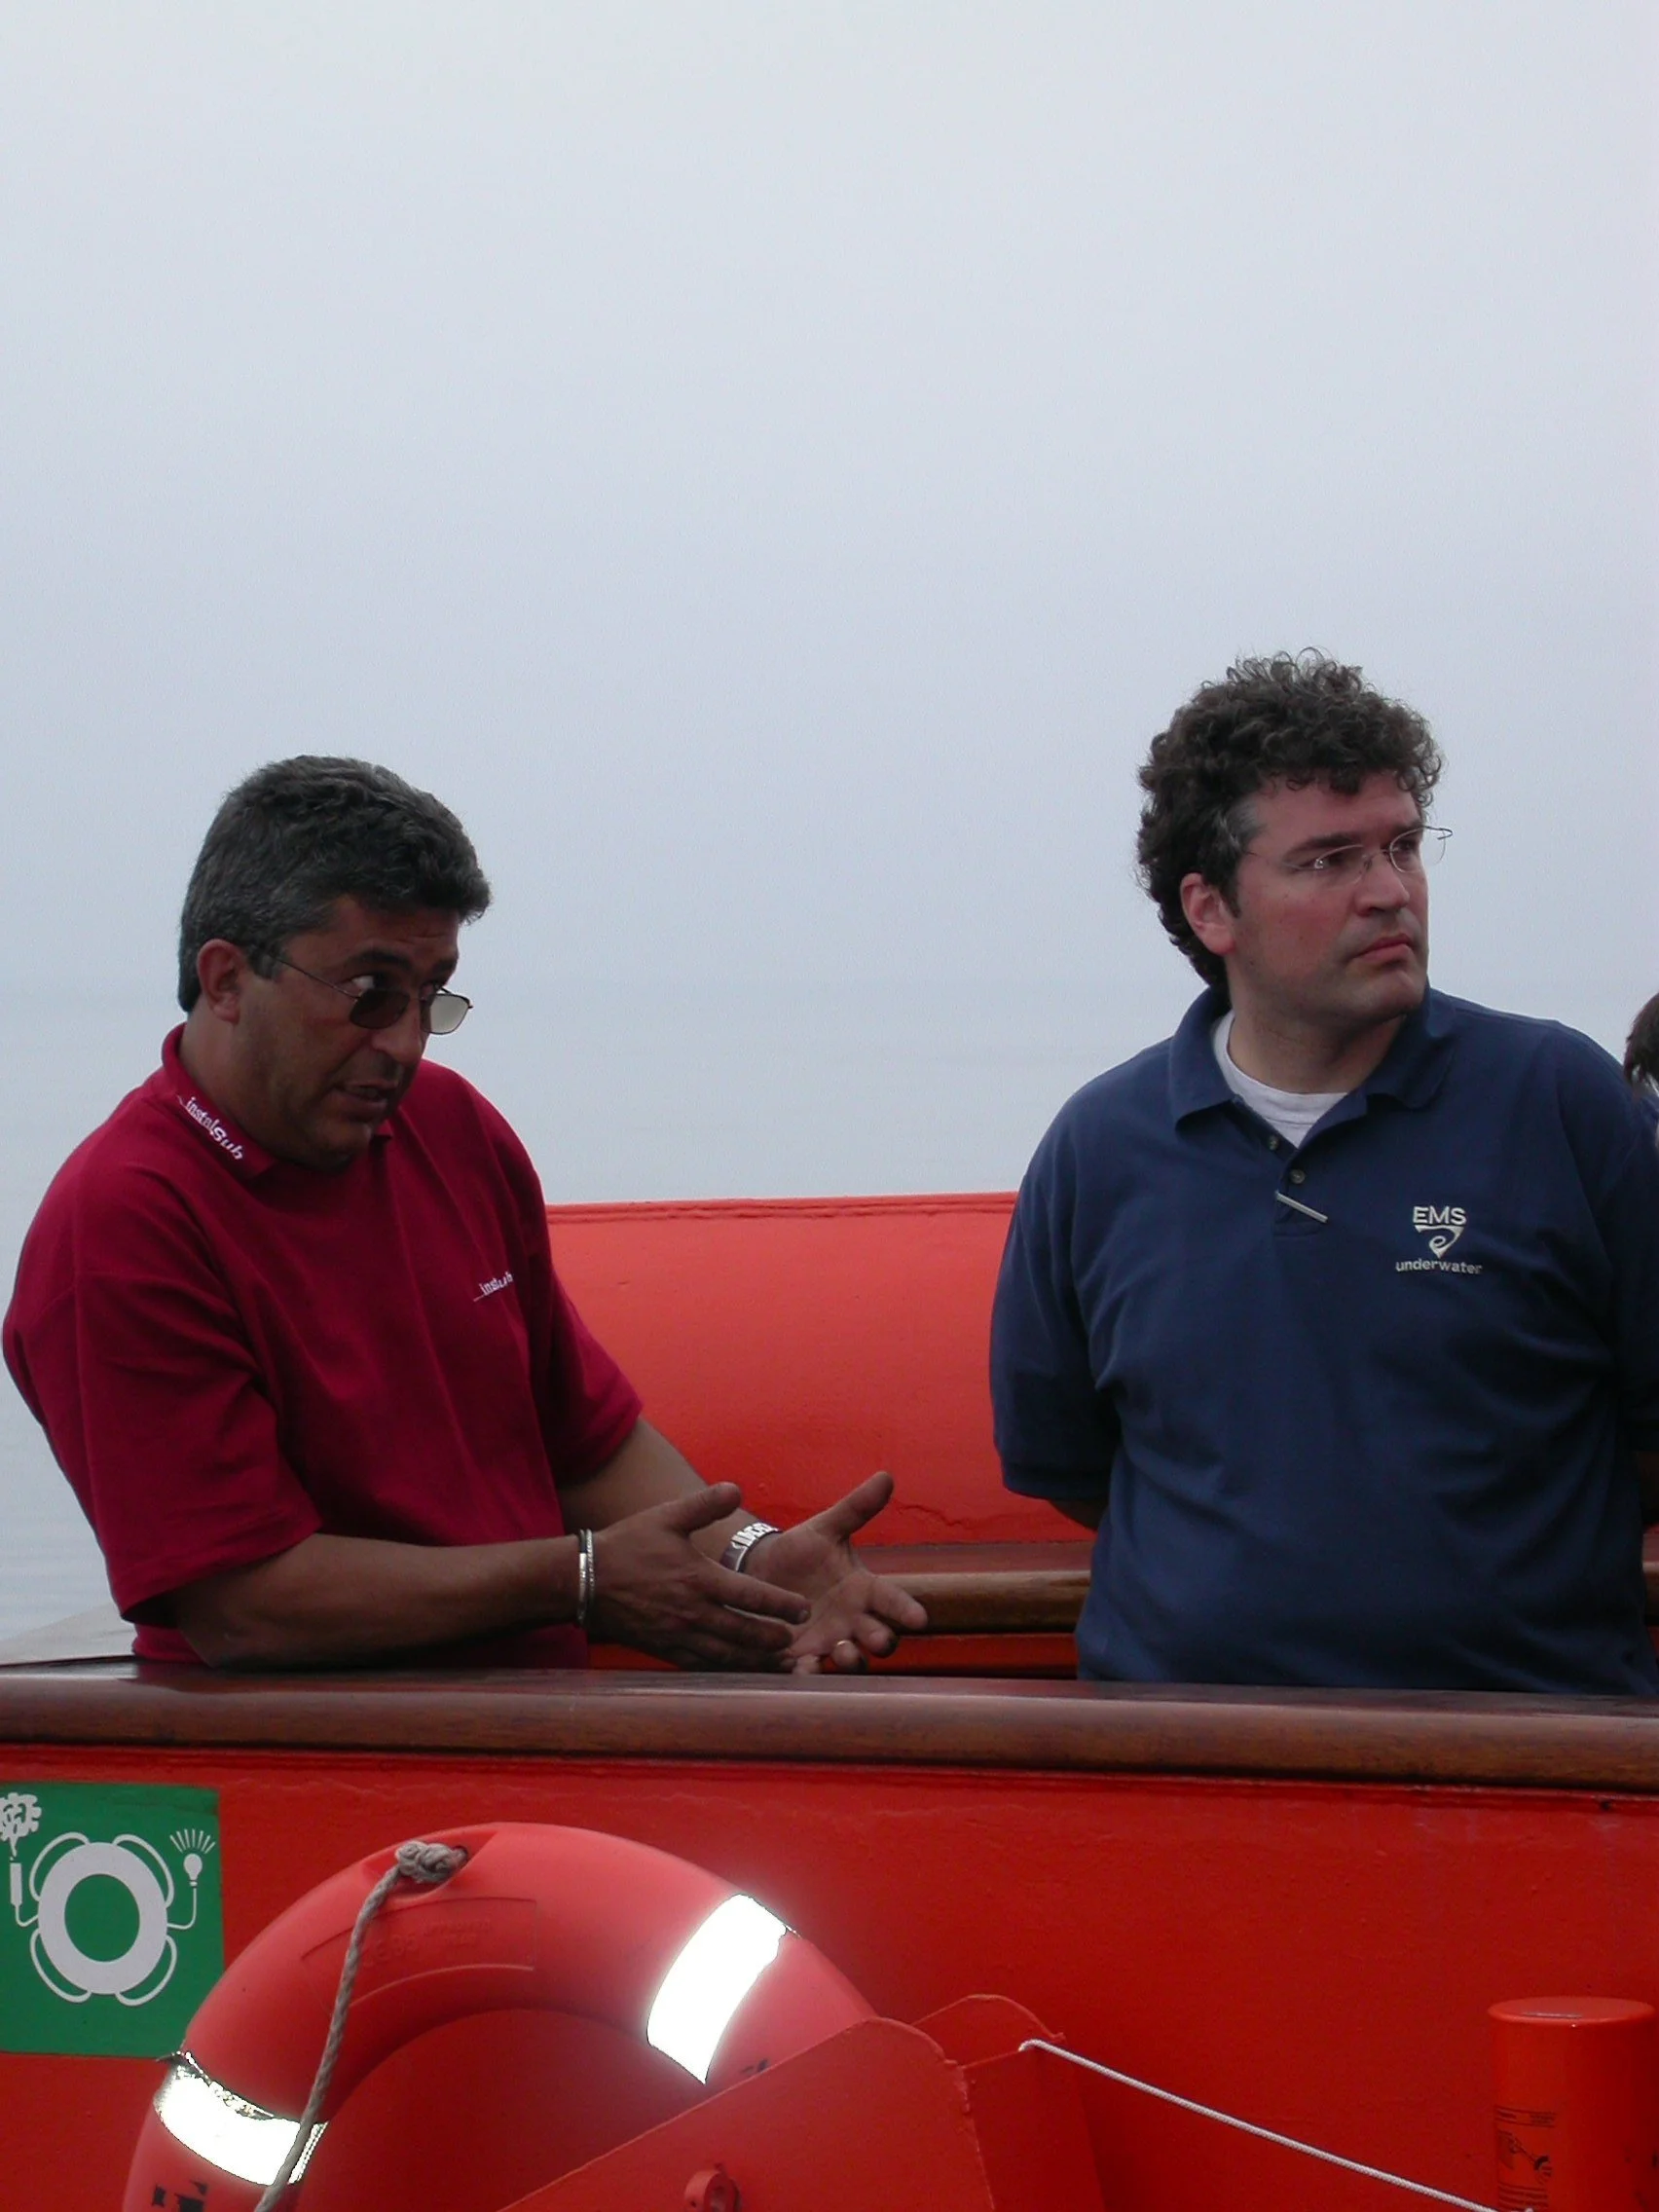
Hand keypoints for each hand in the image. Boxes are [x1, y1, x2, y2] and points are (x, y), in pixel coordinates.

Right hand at [589, 1483, 809, 1668]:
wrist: (585, 1579)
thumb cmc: (629, 1545)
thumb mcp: (667, 1517)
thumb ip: (704, 1504)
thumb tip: (737, 1487)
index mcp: (699, 1579)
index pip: (752, 1597)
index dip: (781, 1605)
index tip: (804, 1608)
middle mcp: (693, 1612)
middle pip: (745, 1633)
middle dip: (774, 1639)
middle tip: (797, 1640)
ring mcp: (678, 1636)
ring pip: (726, 1655)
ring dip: (755, 1661)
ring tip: (779, 1663)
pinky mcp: (663, 1650)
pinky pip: (701, 1666)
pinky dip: (724, 1670)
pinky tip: (738, 1670)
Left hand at [746, 1472, 928, 1673]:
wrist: (759, 1573)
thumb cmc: (801, 1551)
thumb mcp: (826, 1528)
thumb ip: (856, 1508)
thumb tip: (886, 1475)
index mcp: (863, 1590)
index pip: (891, 1600)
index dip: (905, 1610)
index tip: (920, 1618)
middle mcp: (852, 1620)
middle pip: (877, 1636)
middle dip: (881, 1640)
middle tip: (878, 1640)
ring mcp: (828, 1641)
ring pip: (849, 1657)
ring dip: (851, 1659)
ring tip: (845, 1653)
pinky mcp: (800, 1656)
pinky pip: (809, 1670)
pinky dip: (809, 1673)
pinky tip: (804, 1669)